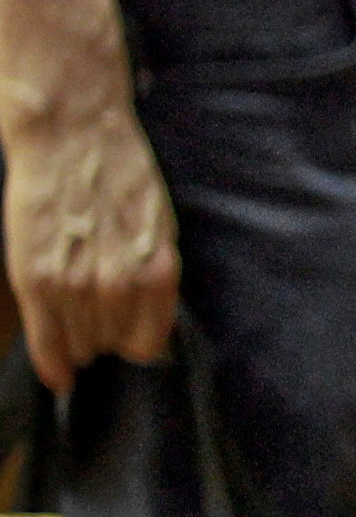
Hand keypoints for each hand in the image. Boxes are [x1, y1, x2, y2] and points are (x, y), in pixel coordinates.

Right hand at [2, 97, 178, 393]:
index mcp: (158, 274)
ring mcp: (75, 286)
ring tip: (72, 307)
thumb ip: (155, 281)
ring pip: (80, 345)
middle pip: (110, 345)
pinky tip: (58, 378)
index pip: (147, 344)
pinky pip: (46, 342)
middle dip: (104, 333)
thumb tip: (149, 328)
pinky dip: (51, 363)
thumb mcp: (159, 231)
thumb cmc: (120, 178)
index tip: (124, 334)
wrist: (71, 138)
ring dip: (78, 336)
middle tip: (93, 307)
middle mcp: (119, 287)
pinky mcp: (34, 279)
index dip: (134, 341)